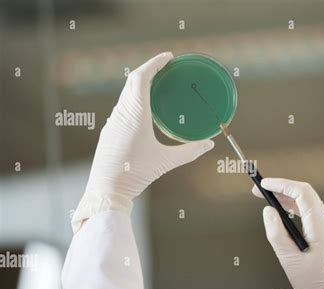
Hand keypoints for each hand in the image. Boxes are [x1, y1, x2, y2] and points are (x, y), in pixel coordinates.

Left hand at [72, 51, 213, 232]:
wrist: (106, 190)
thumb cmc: (135, 174)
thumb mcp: (165, 162)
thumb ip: (189, 151)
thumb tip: (209, 144)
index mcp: (135, 114)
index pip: (142, 78)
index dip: (155, 63)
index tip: (169, 57)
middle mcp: (121, 113)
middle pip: (132, 81)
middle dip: (149, 69)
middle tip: (166, 66)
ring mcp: (113, 122)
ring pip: (126, 93)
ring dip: (140, 84)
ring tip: (158, 84)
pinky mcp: (110, 131)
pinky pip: (123, 106)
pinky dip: (134, 98)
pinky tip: (144, 110)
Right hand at [252, 178, 323, 288]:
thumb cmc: (311, 281)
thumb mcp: (288, 259)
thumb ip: (276, 233)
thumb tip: (268, 211)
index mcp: (320, 226)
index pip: (302, 193)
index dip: (282, 185)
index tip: (263, 184)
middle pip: (305, 193)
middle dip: (281, 187)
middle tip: (259, 189)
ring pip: (306, 200)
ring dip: (286, 195)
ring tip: (265, 196)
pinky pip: (308, 209)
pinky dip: (292, 205)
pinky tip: (279, 208)